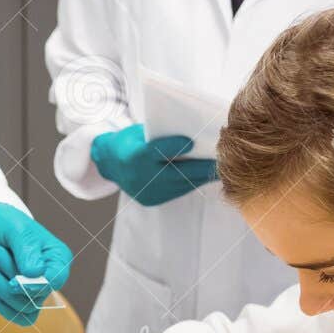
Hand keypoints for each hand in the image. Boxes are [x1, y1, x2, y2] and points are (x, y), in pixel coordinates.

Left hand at [0, 203, 72, 325]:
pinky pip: (15, 315)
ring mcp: (35, 291)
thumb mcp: (16, 229)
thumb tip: (35, 273)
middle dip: (8, 277)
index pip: (55, 281)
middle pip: (34, 296)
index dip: (34, 284)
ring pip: (21, 307)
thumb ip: (26, 249)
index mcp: (58, 258)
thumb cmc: (6, 225)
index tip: (15, 279)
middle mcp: (51, 277)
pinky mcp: (21, 300)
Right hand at [90, 123, 217, 205]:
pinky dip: (193, 181)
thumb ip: (162, 135)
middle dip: (201, 166)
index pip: (154, 152)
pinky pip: (178, 191)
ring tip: (222, 167)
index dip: (173, 146)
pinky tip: (206, 174)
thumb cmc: (130, 140)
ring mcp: (146, 192)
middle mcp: (139, 178)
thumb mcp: (140, 132)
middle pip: (175, 173)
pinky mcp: (152, 200)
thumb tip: (194, 133)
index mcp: (132, 157)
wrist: (110, 163)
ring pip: (181, 184)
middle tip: (223, 159)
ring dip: (202, 176)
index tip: (192, 141)